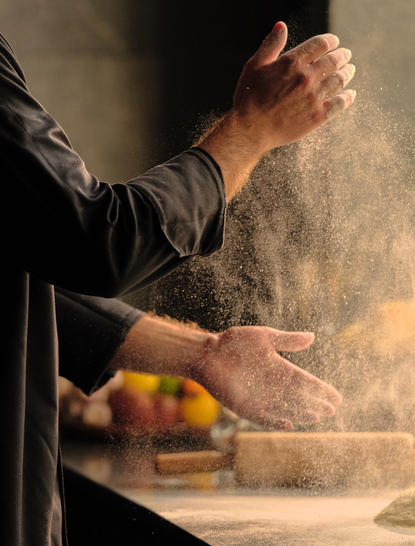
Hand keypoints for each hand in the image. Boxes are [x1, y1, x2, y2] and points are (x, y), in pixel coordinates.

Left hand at [190, 326, 341, 429]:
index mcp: (278, 368)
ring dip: (301, 413)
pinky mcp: (245, 407)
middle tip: (332, 410)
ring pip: (286, 409)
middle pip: (299, 398)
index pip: (304, 381)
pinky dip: (276, 421)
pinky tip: (290, 424)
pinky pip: (264, 418)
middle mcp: (272, 385)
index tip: (336, 397)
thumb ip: (287, 340)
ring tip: (317, 416)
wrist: (207, 353)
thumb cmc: (233, 342)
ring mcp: (259, 397)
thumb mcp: (264, 336)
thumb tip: (313, 337)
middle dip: (315, 404)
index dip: (320, 389)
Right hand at [232, 21, 355, 150]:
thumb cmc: (248, 98)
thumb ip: (271, 45)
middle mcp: (306, 77)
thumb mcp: (255, 66)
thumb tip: (281, 26)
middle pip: (334, 61)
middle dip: (342, 56)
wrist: (251, 130)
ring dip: (347, 73)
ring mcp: (314, 97)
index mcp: (292, 62)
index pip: (320, 44)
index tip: (335, 42)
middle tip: (346, 55)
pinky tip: (350, 95)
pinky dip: (348, 97)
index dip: (331, 40)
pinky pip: (340, 103)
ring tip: (350, 71)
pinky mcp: (318, 116)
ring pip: (339, 80)